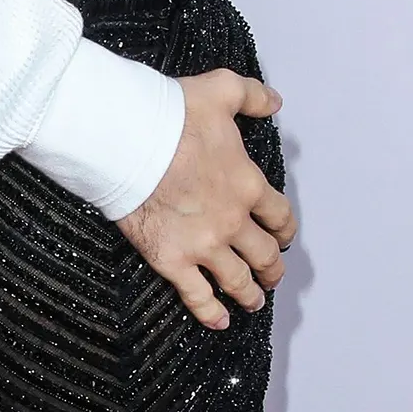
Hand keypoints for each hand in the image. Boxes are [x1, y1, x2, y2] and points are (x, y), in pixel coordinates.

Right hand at [116, 69, 296, 328]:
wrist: (127, 139)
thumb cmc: (171, 114)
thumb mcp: (221, 90)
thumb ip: (252, 96)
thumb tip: (275, 103)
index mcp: (247, 184)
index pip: (279, 216)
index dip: (285, 229)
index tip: (283, 236)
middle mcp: (232, 221)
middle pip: (264, 255)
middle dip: (272, 267)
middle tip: (273, 275)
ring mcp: (203, 245)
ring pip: (237, 280)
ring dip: (250, 294)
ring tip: (254, 301)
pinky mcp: (172, 260)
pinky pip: (198, 296)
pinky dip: (212, 313)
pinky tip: (220, 321)